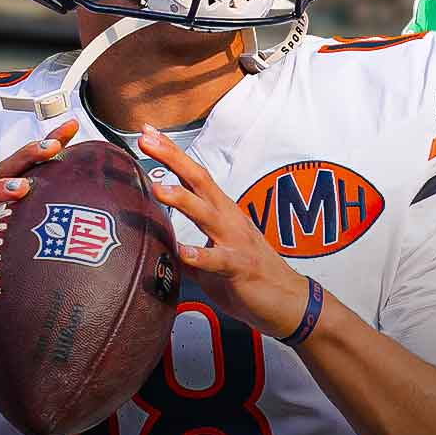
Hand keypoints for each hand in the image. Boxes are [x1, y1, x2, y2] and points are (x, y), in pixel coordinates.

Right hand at [0, 120, 80, 359]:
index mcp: (11, 208)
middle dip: (29, 154)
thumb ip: (62, 244)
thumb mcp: (34, 260)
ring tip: (21, 186)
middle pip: (7, 171)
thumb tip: (111, 240)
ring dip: (2, 189)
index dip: (49, 144)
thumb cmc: (0, 285)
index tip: (73, 126)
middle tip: (52, 145)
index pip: (31, 168)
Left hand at [138, 125, 310, 338]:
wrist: (290, 302)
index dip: (172, 154)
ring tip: (158, 188)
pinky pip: (219, 261)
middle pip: (199, 181)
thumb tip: (161, 251)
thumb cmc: (250, 277)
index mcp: (222, 213)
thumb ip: (188, 250)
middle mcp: (228, 219)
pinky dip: (201, 255)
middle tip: (146, 139)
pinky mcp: (241, 267)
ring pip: (207, 214)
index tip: (148, 132)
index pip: (194, 176)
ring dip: (182, 199)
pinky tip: (184, 251)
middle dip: (172, 158)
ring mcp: (236, 242)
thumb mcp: (213, 259)